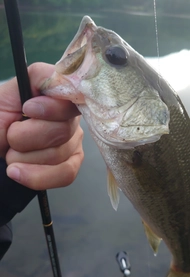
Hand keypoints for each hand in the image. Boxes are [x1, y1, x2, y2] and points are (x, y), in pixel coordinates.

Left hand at [0, 62, 83, 189]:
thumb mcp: (7, 94)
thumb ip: (37, 77)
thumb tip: (61, 77)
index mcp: (56, 95)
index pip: (73, 97)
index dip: (52, 107)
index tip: (27, 109)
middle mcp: (69, 117)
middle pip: (64, 130)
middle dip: (27, 137)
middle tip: (10, 136)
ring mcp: (73, 142)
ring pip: (60, 153)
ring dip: (25, 157)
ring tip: (11, 153)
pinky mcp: (71, 164)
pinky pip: (65, 174)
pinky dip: (38, 176)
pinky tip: (19, 172)